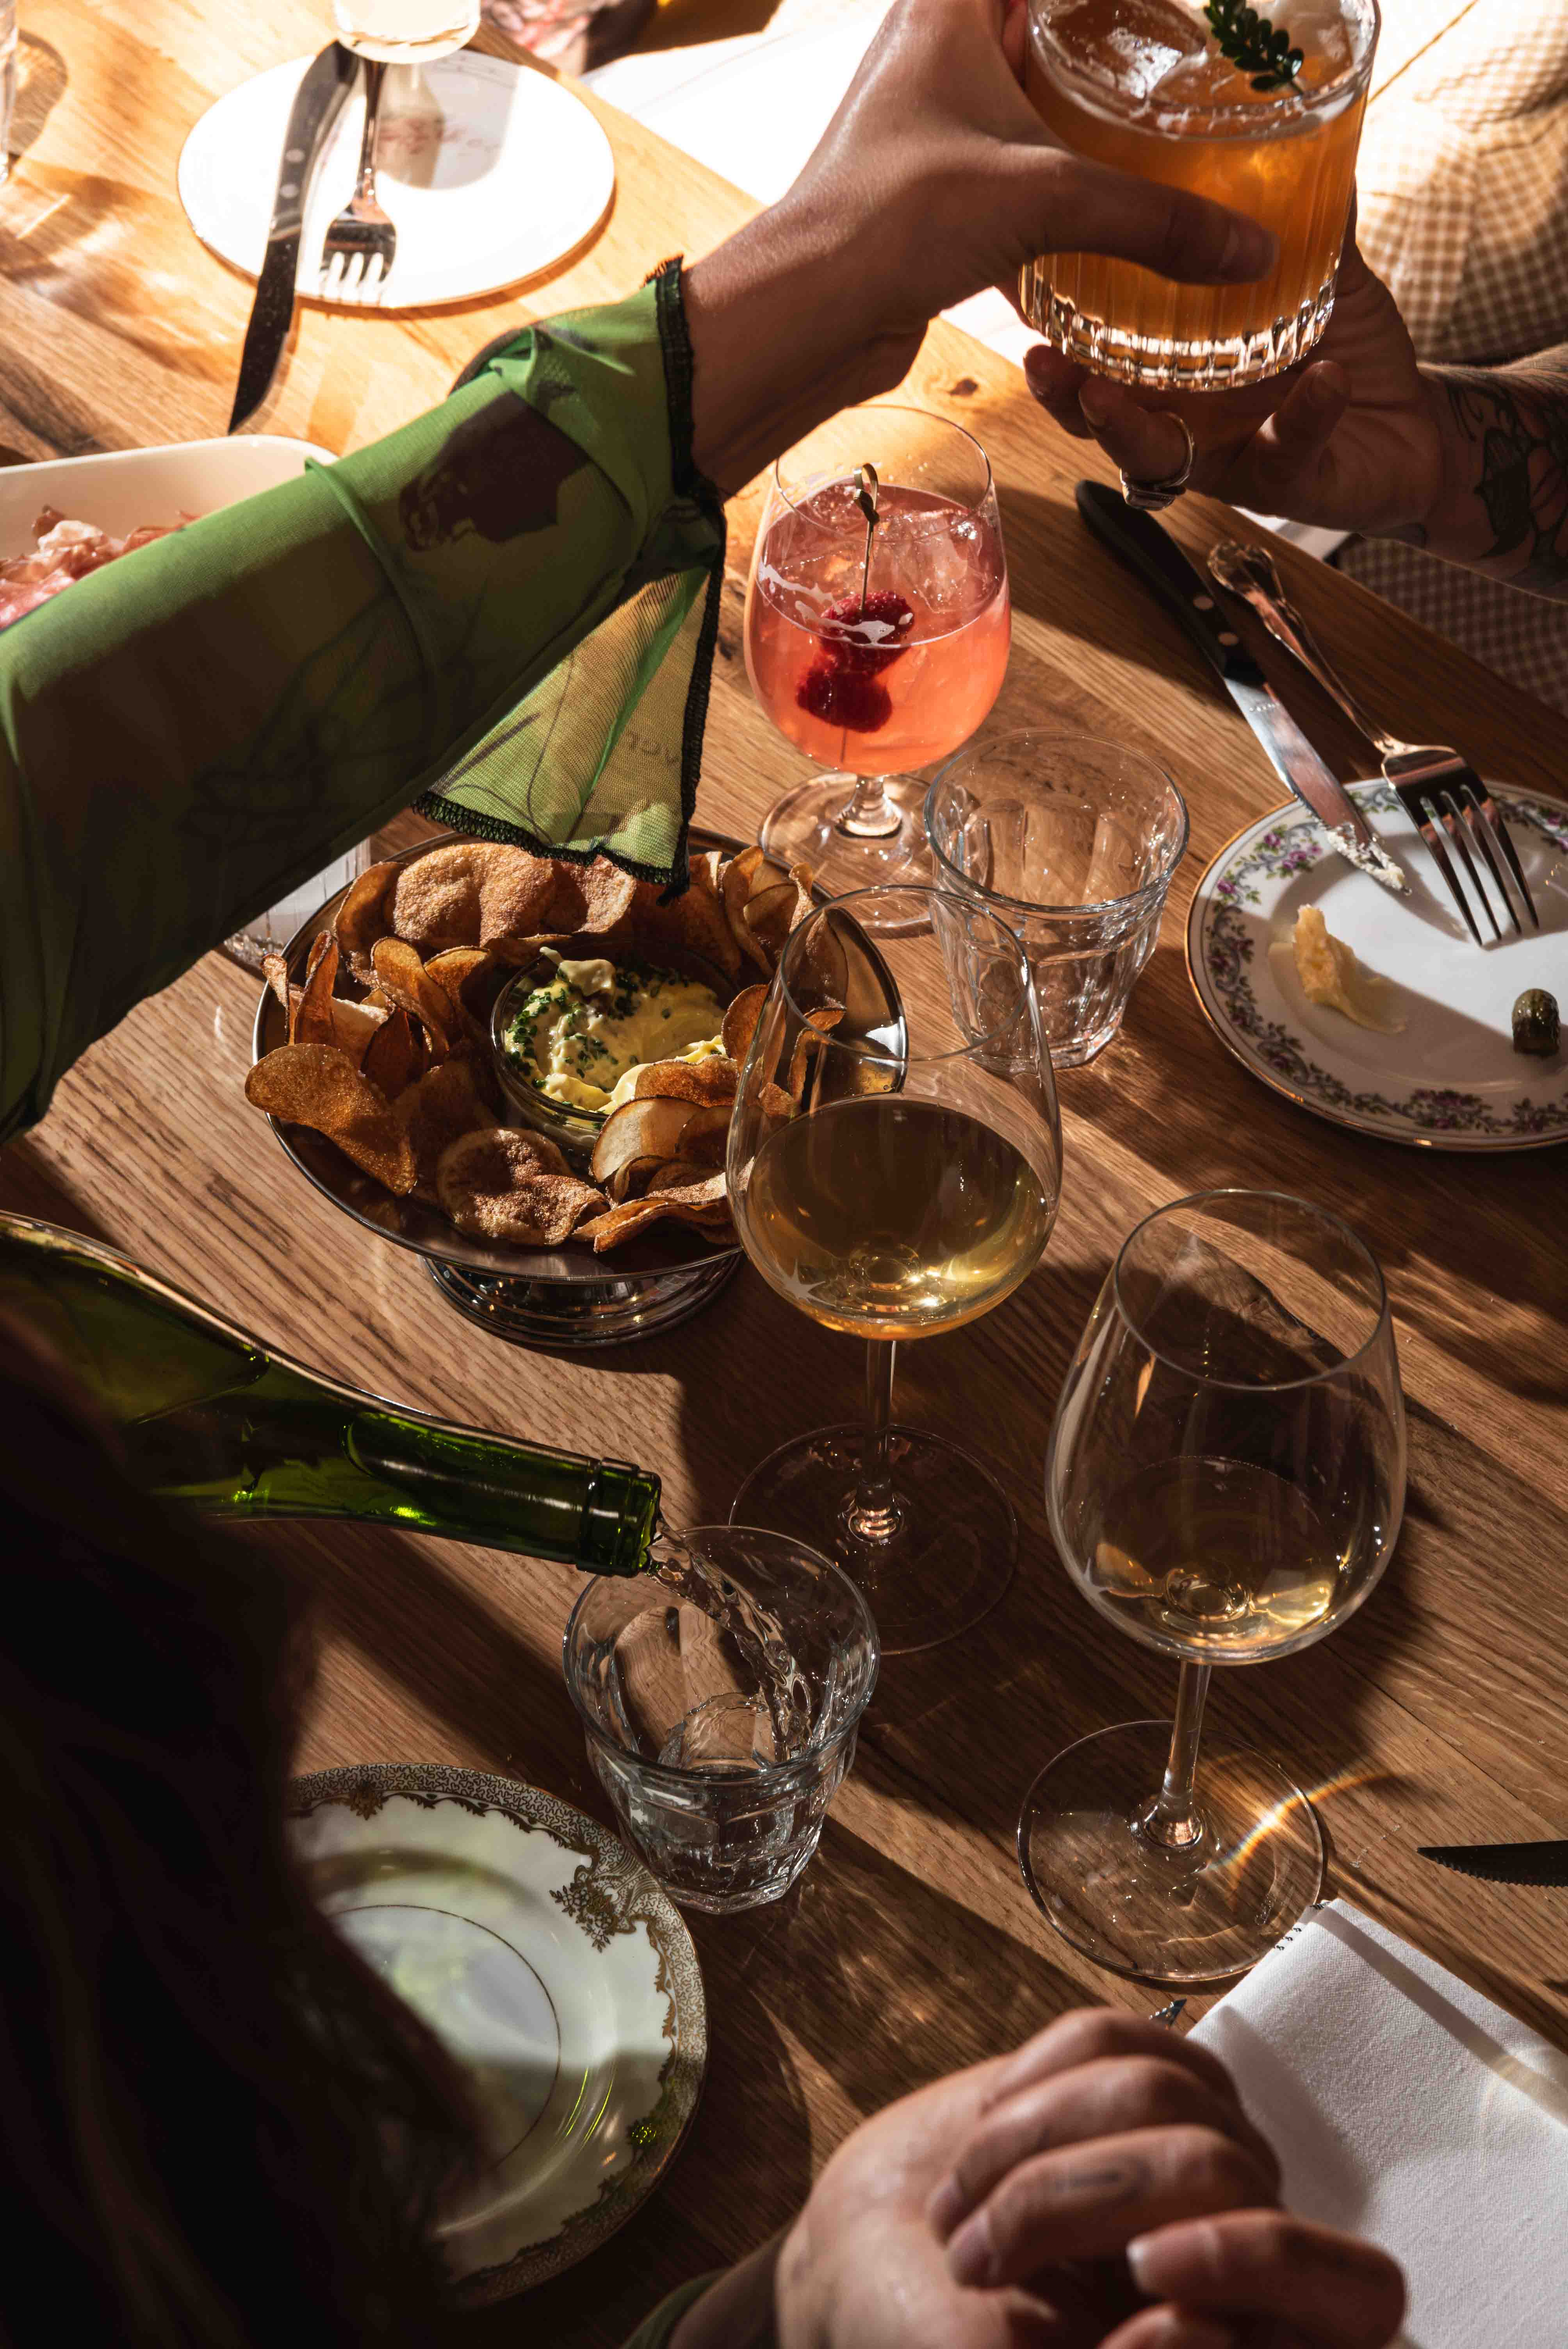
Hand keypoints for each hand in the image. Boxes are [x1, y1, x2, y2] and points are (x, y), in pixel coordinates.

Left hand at [686, 0, 1274, 490]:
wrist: (810, 310)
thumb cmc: (888, 219)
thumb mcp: (1044, 198)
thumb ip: (1152, 219)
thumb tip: (1247, 248)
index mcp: (951, 2)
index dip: (1111, 0)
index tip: (1164, 5)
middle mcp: (935, 45)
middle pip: (1037, 14)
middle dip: (1104, 29)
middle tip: (1178, 43)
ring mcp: (931, 116)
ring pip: (1023, 83)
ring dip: (1081, 98)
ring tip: (1158, 108)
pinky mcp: (933, 185)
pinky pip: (1010, 157)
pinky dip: (1055, 170)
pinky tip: (1104, 192)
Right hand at [736, 2009, 1401, 2348]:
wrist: (870, 2275)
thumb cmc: (946, 2347)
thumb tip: (1209, 2327)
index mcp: (1258, 2333)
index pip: (1362, 2294)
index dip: (1262, 2264)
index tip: (1144, 2277)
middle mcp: (1252, 2240)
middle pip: (1222, 2168)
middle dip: (1075, 2200)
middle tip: (974, 2260)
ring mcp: (1200, 2145)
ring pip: (1158, 2093)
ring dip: (1026, 2148)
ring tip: (957, 2218)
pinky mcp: (1135, 2074)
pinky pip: (1109, 2035)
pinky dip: (1024, 2086)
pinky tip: (977, 2143)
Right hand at [1023, 227, 1446, 537]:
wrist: (1414, 426)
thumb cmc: (1349, 351)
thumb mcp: (1324, 277)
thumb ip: (1304, 224)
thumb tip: (1303, 142)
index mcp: (1178, 368)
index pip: (1100, 355)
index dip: (1061, 335)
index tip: (1027, 298)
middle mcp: (1185, 420)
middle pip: (1099, 419)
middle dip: (1065, 396)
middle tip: (1042, 363)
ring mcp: (1225, 458)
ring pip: (1154, 459)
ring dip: (1125, 432)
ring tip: (1110, 397)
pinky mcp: (1282, 485)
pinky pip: (1282, 452)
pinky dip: (1303, 416)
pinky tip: (1324, 380)